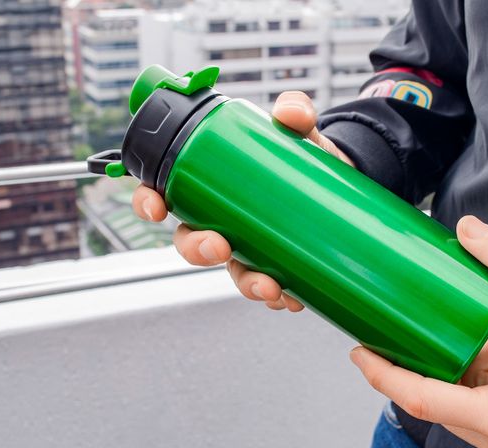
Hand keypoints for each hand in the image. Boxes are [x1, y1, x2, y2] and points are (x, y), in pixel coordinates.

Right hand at [132, 91, 351, 311]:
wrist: (340, 179)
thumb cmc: (303, 155)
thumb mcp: (300, 133)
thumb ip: (295, 113)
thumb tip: (291, 111)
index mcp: (212, 187)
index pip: (166, 194)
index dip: (147, 202)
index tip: (154, 207)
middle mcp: (224, 221)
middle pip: (192, 243)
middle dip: (198, 249)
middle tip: (219, 246)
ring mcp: (250, 247)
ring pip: (234, 273)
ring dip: (247, 284)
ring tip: (271, 286)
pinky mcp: (279, 265)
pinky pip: (271, 289)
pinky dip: (281, 297)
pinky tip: (293, 297)